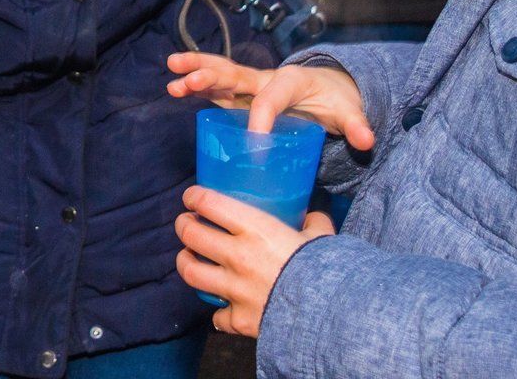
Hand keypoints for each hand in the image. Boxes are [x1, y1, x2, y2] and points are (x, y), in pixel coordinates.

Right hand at [166, 52, 374, 149]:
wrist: (329, 86)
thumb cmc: (335, 99)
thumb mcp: (349, 111)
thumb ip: (357, 124)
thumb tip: (366, 140)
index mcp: (291, 81)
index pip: (271, 99)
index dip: (261, 119)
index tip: (254, 142)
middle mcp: (266, 78)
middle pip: (235, 73)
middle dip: (211, 75)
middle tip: (188, 78)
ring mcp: (251, 85)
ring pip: (220, 74)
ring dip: (195, 72)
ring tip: (172, 77)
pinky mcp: (242, 93)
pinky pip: (216, 87)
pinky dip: (196, 86)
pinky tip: (174, 89)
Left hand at [176, 186, 334, 335]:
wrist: (332, 316)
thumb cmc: (327, 270)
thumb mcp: (322, 238)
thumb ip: (314, 224)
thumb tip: (314, 216)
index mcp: (256, 229)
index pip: (210, 203)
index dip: (194, 197)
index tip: (191, 197)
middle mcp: (238, 256)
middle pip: (190, 235)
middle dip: (183, 226)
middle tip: (186, 224)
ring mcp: (235, 289)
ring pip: (191, 272)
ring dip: (186, 263)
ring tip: (189, 258)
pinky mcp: (240, 319)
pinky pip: (218, 317)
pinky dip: (219, 314)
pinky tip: (223, 309)